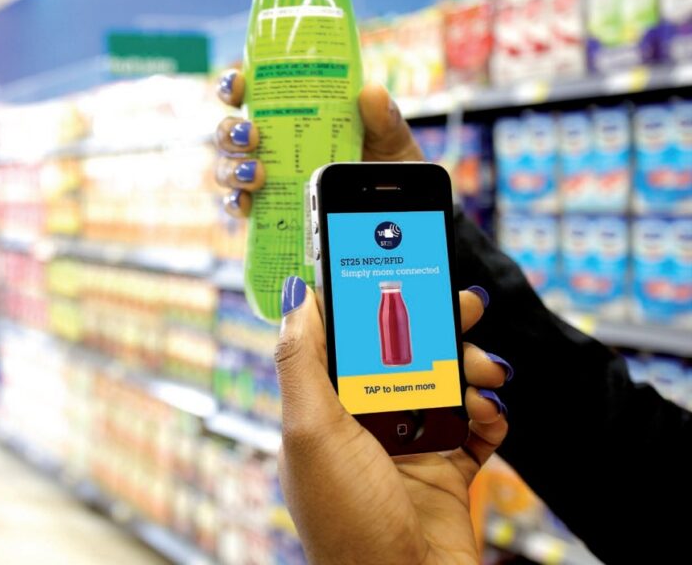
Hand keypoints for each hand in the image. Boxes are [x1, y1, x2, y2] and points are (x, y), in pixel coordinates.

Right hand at [214, 69, 422, 215]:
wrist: (391, 213)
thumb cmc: (386, 166)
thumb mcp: (390, 138)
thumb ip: (382, 117)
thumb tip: (371, 91)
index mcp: (294, 112)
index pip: (253, 91)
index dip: (234, 84)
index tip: (238, 84)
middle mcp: (272, 142)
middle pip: (230, 130)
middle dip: (230, 131)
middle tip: (252, 136)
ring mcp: (266, 176)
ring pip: (226, 166)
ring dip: (231, 168)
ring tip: (257, 174)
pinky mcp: (266, 208)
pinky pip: (237, 204)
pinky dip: (235, 203)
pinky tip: (247, 204)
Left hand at [277, 277, 508, 564]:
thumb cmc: (346, 522)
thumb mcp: (310, 432)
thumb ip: (301, 360)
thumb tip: (294, 293)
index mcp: (323, 408)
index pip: (344, 337)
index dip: (370, 299)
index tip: (400, 263)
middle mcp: (363, 422)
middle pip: (402, 352)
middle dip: (435, 326)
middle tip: (465, 305)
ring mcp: (407, 445)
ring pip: (443, 382)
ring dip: (469, 367)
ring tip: (486, 372)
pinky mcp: (448, 470)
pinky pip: (476, 426)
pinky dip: (489, 414)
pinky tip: (490, 411)